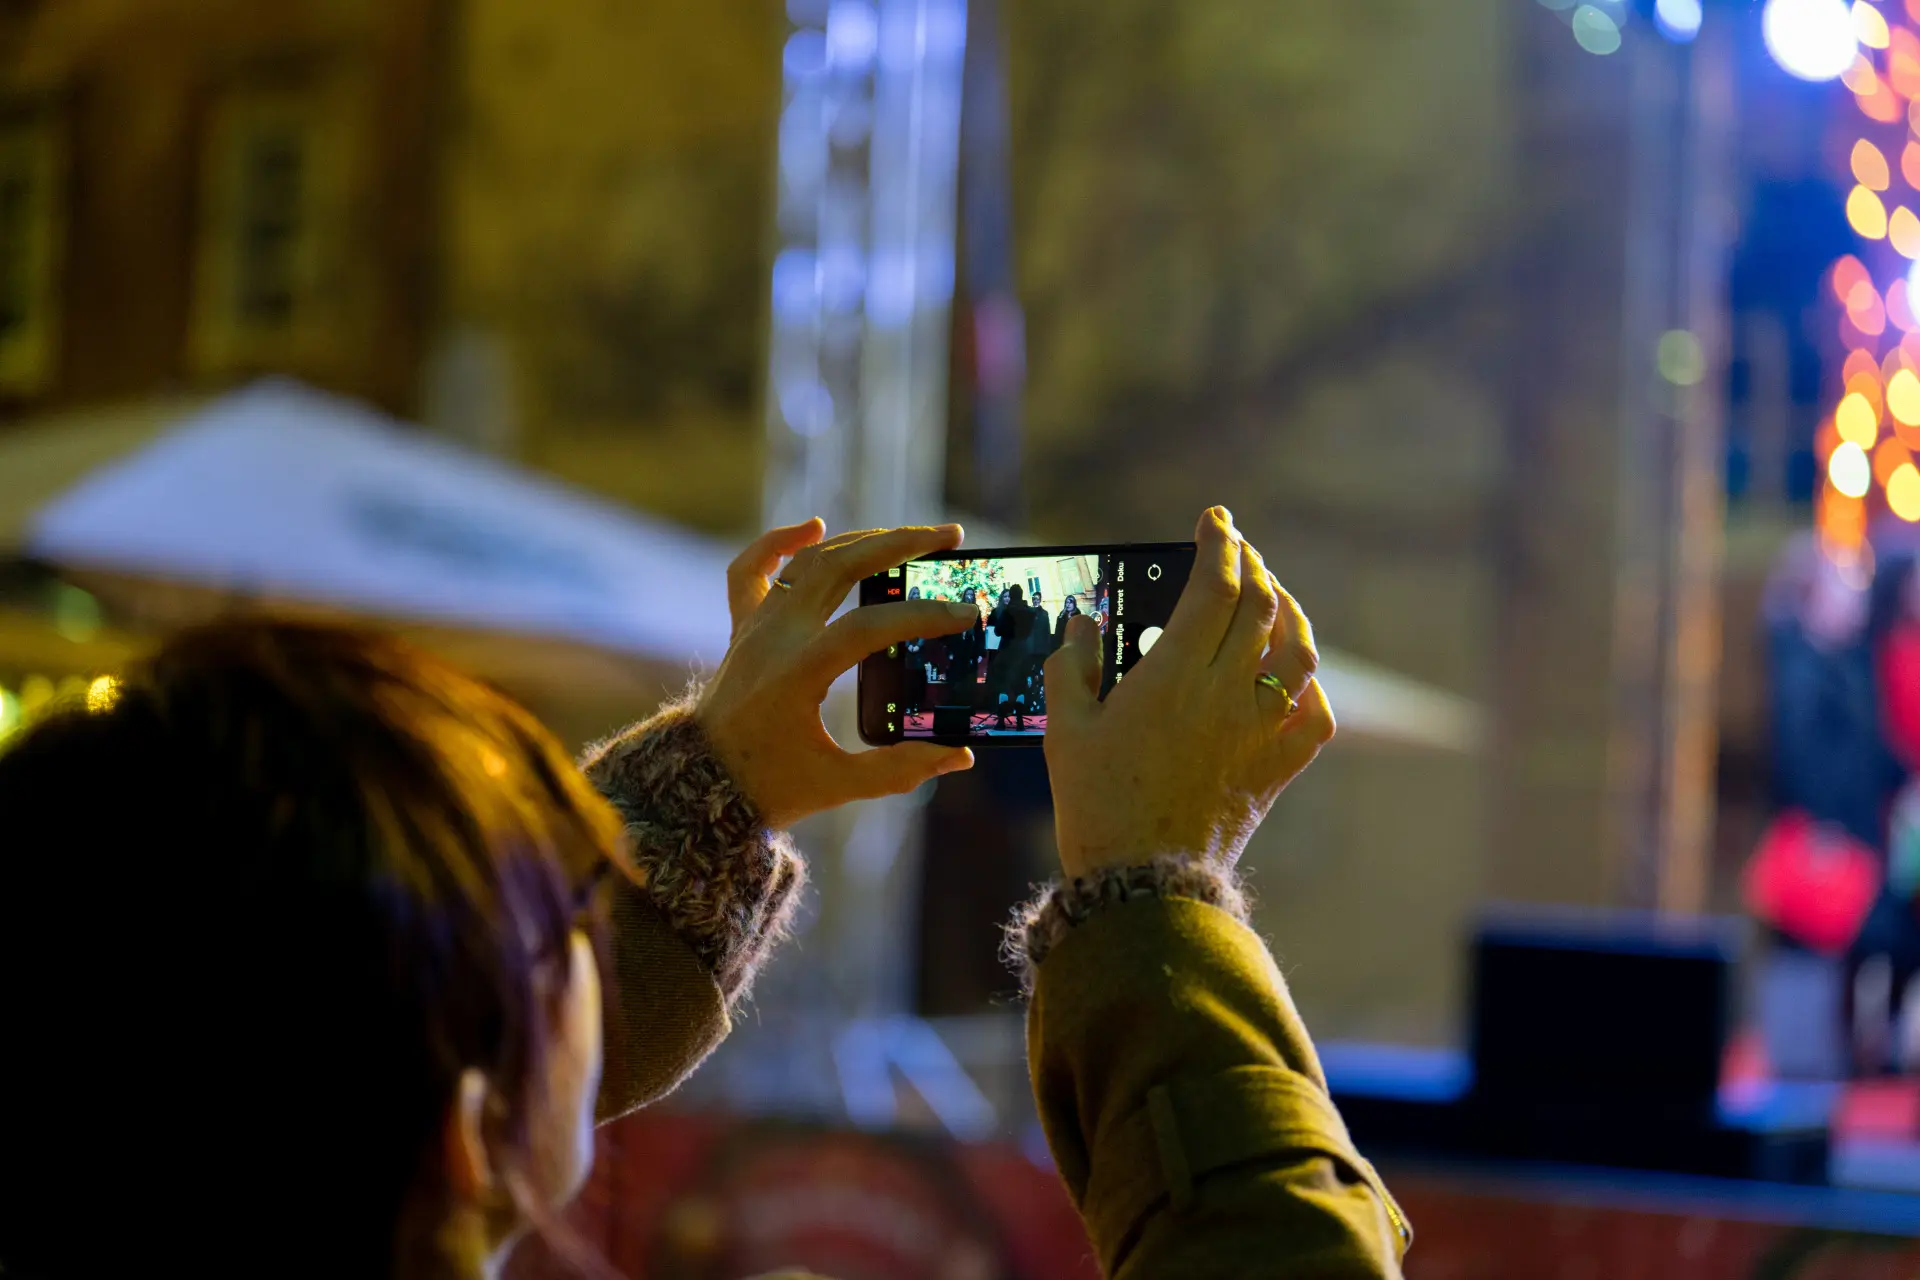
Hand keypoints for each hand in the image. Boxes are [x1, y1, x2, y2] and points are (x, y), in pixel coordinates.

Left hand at [700, 519, 980, 829]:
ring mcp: (756, 626)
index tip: (967, 613)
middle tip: (950, 538)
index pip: (870, 625)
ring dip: (862, 539)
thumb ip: (901, 769)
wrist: (698, 783)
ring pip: (810, 559)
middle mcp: (775, 636)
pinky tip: (814, 525)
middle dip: (902, 544)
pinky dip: (779, 541)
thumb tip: (960, 756)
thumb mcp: (839, 784)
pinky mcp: (743, 627)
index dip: (923, 616)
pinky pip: (752, 569)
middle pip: (841, 566)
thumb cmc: (768, 787)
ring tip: (912, 536)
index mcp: (798, 671)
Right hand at [1042, 506, 1334, 879]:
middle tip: (1237, 552)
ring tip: (1273, 596)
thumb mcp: (1064, 729)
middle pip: (1261, 606)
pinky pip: (1315, 715)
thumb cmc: (1095, 805)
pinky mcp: (1277, 769)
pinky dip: (1310, 685)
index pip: (1214, 586)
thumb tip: (1082, 624)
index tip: (1215, 522)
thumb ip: (1071, 667)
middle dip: (1253, 566)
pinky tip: (1294, 675)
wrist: (1142, 883)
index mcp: (1173, 677)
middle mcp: (1227, 695)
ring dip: (1290, 612)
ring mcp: (1260, 731)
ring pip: (1299, 651)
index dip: (1220, 544)